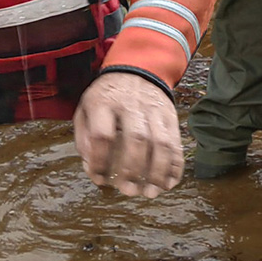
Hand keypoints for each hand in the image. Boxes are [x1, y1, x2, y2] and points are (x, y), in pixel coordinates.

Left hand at [72, 71, 182, 198]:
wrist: (136, 68)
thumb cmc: (106, 97)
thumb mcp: (86, 109)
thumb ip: (84, 139)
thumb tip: (93, 169)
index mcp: (104, 102)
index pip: (102, 135)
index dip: (100, 161)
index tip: (99, 179)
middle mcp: (131, 104)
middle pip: (137, 139)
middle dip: (133, 169)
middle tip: (128, 190)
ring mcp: (154, 110)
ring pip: (161, 142)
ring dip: (158, 171)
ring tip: (151, 192)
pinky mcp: (171, 116)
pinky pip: (176, 142)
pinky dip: (175, 165)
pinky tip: (169, 183)